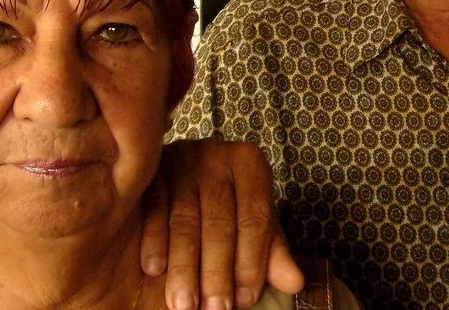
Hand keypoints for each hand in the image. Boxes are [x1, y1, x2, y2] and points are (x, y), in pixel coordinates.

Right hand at [141, 138, 303, 308]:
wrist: (184, 174)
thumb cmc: (228, 205)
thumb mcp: (252, 224)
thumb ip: (272, 253)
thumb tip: (295, 282)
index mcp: (249, 162)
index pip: (255, 216)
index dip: (252, 261)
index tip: (245, 300)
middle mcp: (216, 153)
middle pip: (219, 221)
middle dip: (217, 271)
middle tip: (216, 309)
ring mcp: (182, 157)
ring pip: (184, 219)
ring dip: (184, 267)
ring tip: (184, 305)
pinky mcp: (152, 168)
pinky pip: (153, 208)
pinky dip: (153, 240)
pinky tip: (154, 270)